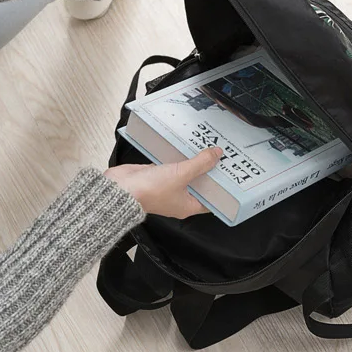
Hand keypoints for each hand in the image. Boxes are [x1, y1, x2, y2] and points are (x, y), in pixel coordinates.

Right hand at [104, 147, 222, 218]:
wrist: (120, 188)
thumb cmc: (149, 191)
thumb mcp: (182, 175)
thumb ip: (200, 164)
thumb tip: (217, 154)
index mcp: (188, 206)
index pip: (211, 200)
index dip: (222, 189)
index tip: (232, 176)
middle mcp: (179, 198)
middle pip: (200, 184)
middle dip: (209, 171)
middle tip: (222, 157)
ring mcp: (167, 186)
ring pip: (186, 173)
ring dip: (195, 162)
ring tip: (208, 148)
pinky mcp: (157, 175)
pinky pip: (172, 165)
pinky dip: (179, 157)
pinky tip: (186, 146)